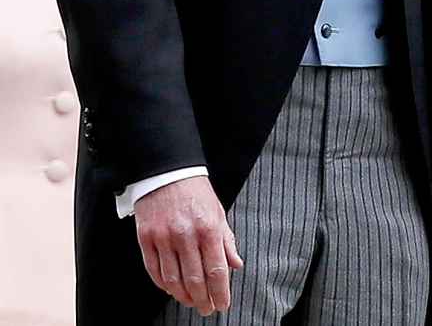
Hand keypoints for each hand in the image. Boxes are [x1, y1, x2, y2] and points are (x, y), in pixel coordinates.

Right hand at [134, 175, 242, 315]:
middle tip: (207, 309)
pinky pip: (154, 270)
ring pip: (173, 280)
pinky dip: (164, 285)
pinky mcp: (146, 238)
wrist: (168, 171)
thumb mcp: (218, 211)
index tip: (222, 304)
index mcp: (208, 227)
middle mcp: (186, 234)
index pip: (216, 269)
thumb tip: (236, 264)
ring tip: (191, 302)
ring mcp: (163, 237)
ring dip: (183, 296)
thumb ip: (227, 240)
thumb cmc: (196, 192)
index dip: (220, 292)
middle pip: (195, 279)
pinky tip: (172, 289)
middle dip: (203, 299)